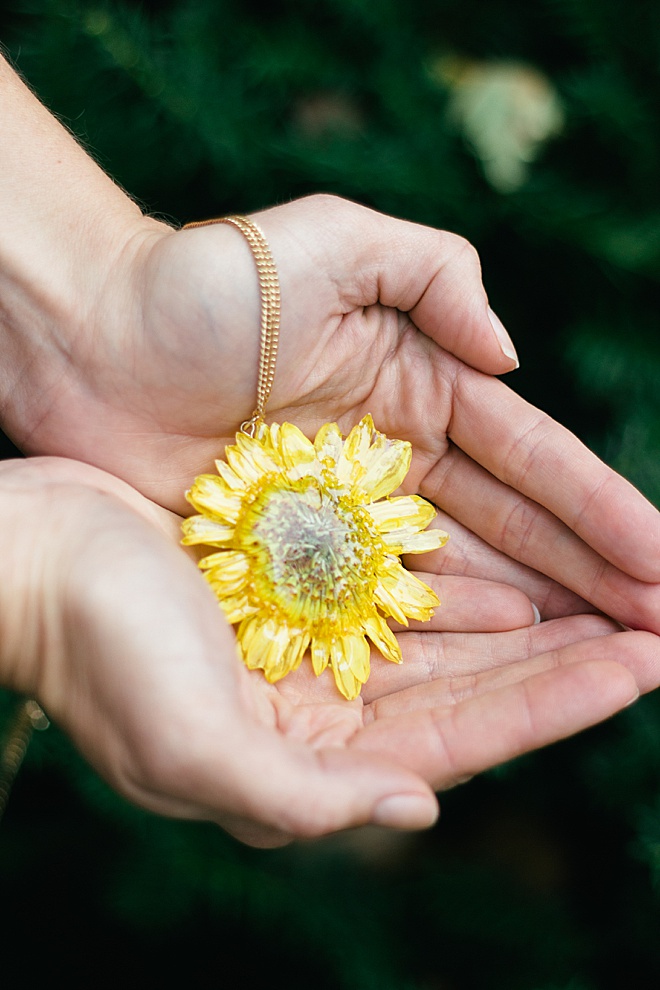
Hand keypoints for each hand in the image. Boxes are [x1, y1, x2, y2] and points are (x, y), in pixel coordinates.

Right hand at [2, 456, 653, 847]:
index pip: (458, 737)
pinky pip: (400, 580)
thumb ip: (302, 800)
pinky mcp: (296, 581)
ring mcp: (311, 641)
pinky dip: (462, 572)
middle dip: (564, 657)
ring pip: (447, 631)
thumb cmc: (97, 651)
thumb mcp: (189, 746)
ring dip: (529, 611)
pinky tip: (513, 557)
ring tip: (610, 589)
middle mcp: (320, 707)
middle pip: (471, 684)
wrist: (33, 557)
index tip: (637, 665)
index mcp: (304, 757)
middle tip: (655, 624)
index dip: (553, 703)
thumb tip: (417, 812)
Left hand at [8, 194, 659, 636]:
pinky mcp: (292, 554)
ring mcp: (347, 514)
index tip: (657, 560)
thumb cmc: (208, 282)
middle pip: (510, 528)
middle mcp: (395, 457)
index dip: (595, 508)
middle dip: (588, 576)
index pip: (527, 457)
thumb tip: (511, 363)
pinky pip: (380, 600)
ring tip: (605, 658)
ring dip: (533, 617)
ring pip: (458, 573)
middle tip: (657, 628)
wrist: (94, 337)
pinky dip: (440, 630)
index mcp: (417, 383)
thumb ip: (437, 276)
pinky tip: (500, 661)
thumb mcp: (336, 242)